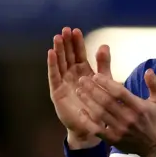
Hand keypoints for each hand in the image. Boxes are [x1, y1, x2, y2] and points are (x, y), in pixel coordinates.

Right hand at [47, 27, 111, 147]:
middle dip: (66, 43)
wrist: (92, 126)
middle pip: (68, 55)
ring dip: (58, 50)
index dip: (77, 42)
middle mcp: (71, 75)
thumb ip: (103, 64)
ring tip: (57, 37)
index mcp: (83, 71)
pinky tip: (51, 53)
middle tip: (65, 29)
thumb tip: (104, 45)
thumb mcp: (104, 81)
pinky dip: (52, 64)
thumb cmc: (99, 104)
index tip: (76, 30)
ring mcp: (63, 82)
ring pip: (60, 63)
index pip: (79, 54)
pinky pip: (54, 75)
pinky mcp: (57, 92)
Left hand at [76, 69, 155, 156]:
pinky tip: (81, 110)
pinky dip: (88, 120)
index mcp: (139, 107)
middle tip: (82, 80)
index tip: (95, 75)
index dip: (106, 83)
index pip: (119, 92)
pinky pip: (97, 129)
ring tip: (79, 91)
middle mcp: (128, 118)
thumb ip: (155, 84)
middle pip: (106, 101)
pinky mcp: (113, 139)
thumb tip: (148, 70)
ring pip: (100, 114)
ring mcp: (119, 130)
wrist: (155, 145)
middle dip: (92, 89)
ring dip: (88, 101)